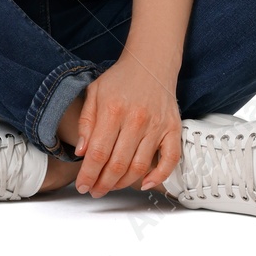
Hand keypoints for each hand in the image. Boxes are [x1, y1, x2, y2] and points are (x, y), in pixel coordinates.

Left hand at [72, 57, 182, 196]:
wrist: (151, 64)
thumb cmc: (120, 80)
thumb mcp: (94, 92)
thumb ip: (86, 122)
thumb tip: (81, 151)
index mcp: (113, 110)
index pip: (98, 152)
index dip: (88, 174)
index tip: (82, 185)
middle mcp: (136, 120)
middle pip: (118, 164)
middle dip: (103, 183)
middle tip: (95, 191)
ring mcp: (157, 126)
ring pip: (140, 167)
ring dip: (124, 184)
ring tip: (111, 188)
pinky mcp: (173, 130)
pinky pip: (170, 160)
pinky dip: (158, 176)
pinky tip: (144, 184)